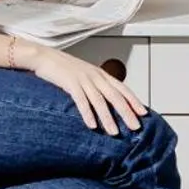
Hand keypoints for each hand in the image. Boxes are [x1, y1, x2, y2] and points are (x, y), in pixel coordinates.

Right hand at [28, 48, 146, 134]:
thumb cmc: (65, 68)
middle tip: (136, 127)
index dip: (134, 101)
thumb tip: (108, 100)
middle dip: (126, 112)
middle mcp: (95, 76)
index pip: (123, 88)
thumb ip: (97, 85)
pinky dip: (87, 113)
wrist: (45, 56)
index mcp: (101, 74)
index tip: (144, 113)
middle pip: (115, 96)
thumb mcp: (86, 74)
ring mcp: (83, 79)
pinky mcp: (70, 83)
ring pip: (99, 101)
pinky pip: (81, 100)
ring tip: (114, 133)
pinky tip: (92, 125)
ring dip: (108, 118)